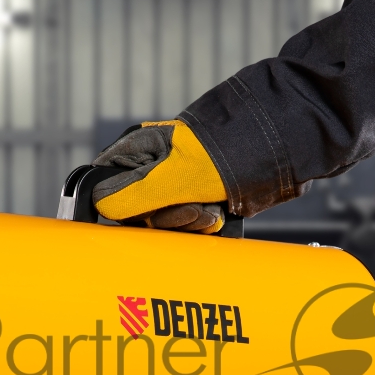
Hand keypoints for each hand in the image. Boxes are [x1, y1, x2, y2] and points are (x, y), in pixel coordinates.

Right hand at [92, 120, 226, 233]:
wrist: (275, 150)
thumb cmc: (225, 153)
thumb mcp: (175, 176)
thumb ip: (134, 194)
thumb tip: (100, 204)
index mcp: (138, 150)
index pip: (108, 187)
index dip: (123, 208)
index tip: (143, 216)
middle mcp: (153, 167)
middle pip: (138, 212)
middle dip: (167, 218)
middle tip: (191, 210)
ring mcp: (175, 184)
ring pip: (165, 221)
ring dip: (189, 222)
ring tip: (209, 207)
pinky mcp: (195, 198)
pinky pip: (186, 224)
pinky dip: (202, 223)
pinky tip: (216, 211)